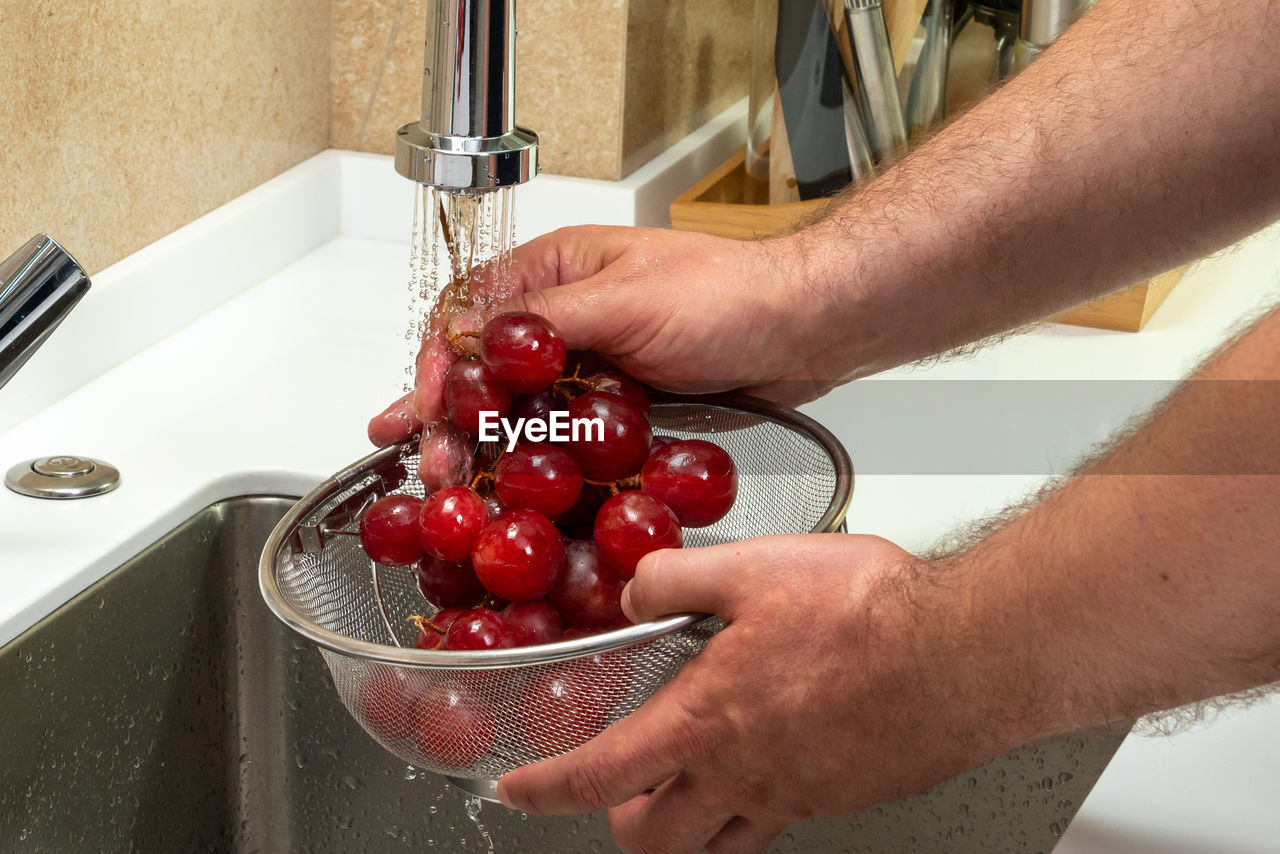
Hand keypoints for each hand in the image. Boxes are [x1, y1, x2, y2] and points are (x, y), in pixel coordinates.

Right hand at [366, 226, 840, 482]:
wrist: (801, 331)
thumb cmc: (726, 298)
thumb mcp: (625, 300)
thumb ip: (542, 321)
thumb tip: (466, 333)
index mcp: (557, 269)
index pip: (470, 309)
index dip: (442, 359)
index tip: (430, 406)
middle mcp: (565, 315)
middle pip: (486, 365)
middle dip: (450, 413)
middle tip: (432, 463)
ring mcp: (591, 362)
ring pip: (519, 404)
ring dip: (481, 442)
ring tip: (451, 482)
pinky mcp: (616, 403)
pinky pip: (562, 431)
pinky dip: (531, 457)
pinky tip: (509, 485)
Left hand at [496, 535, 1018, 853]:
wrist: (967, 654)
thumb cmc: (871, 617)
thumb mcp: (753, 568)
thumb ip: (677, 578)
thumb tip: (633, 585)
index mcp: (706, 720)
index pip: (599, 774)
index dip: (545, 788)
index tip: (517, 789)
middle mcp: (744, 774)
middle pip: (654, 839)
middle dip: (619, 821)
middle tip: (612, 792)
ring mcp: (795, 795)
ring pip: (714, 847)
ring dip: (681, 830)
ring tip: (677, 795)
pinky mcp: (839, 797)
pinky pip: (775, 825)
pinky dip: (747, 811)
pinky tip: (763, 764)